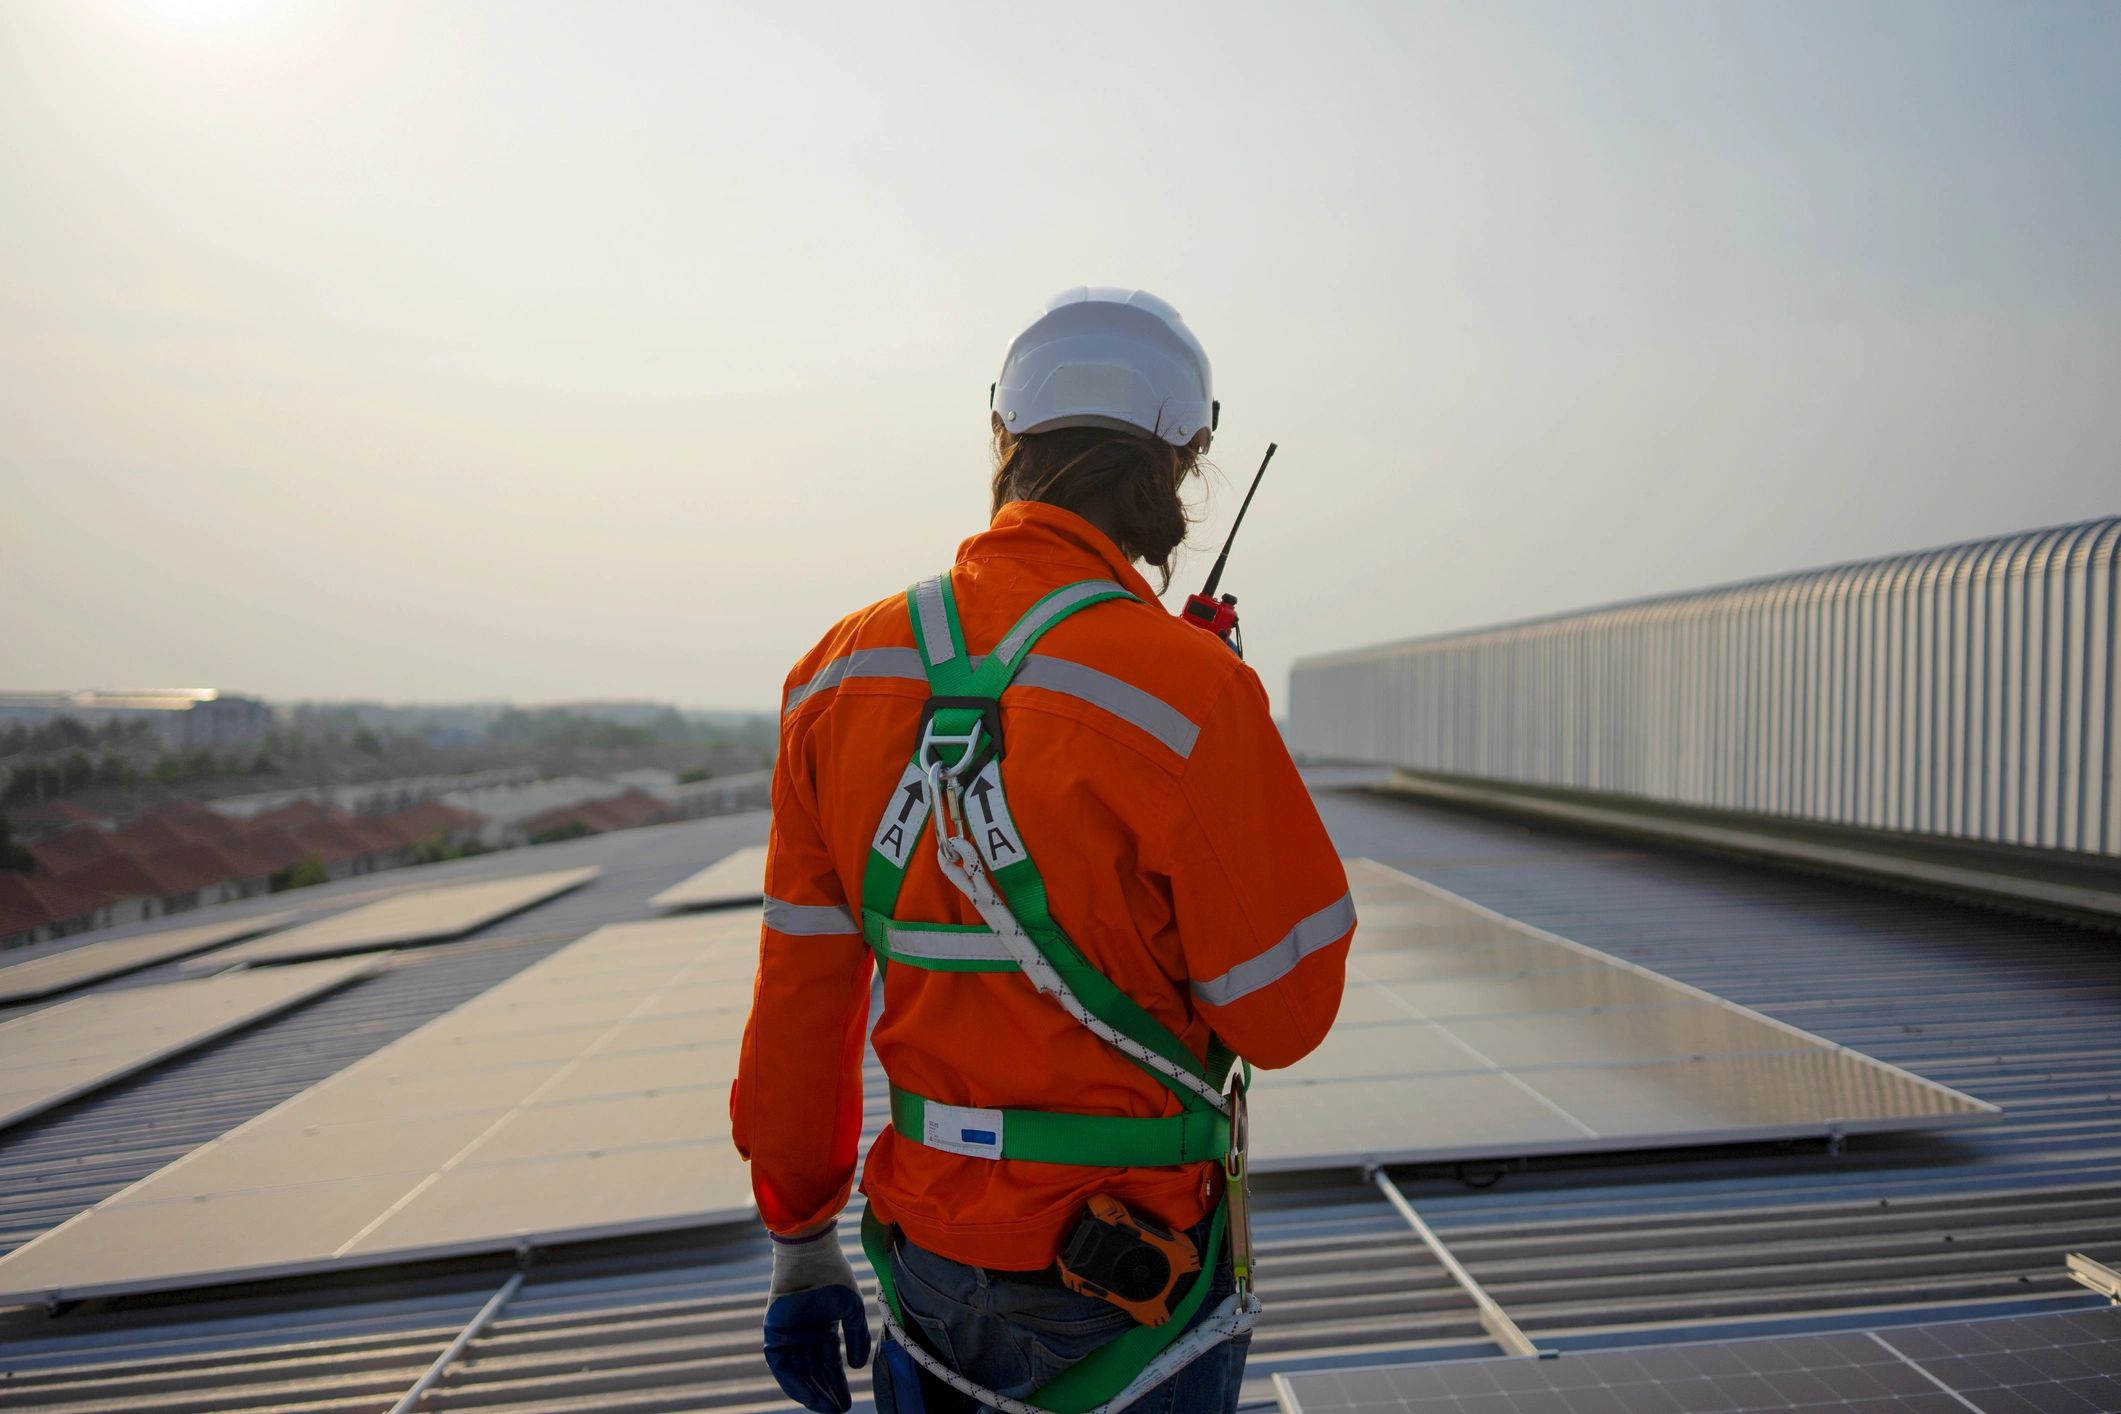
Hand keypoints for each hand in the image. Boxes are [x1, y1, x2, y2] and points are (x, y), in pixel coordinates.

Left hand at [763, 1223, 871, 1412]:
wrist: (810, 1253)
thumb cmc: (833, 1274)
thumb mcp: (851, 1309)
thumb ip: (856, 1338)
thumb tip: (857, 1367)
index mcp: (822, 1327)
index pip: (829, 1363)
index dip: (837, 1383)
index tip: (846, 1402)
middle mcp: (805, 1334)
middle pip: (814, 1371)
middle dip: (826, 1392)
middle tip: (838, 1409)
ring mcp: (788, 1333)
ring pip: (798, 1372)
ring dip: (811, 1391)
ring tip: (827, 1407)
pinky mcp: (773, 1332)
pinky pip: (780, 1365)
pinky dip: (792, 1381)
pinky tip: (809, 1395)